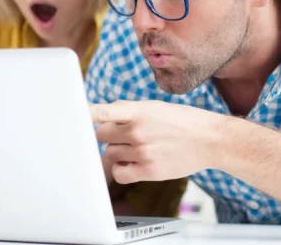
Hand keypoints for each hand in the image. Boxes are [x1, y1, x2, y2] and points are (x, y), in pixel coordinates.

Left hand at [90, 100, 225, 183]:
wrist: (210, 140)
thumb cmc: (182, 121)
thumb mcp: (155, 107)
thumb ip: (128, 111)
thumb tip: (103, 118)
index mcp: (139, 110)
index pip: (104, 111)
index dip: (85, 114)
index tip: (71, 115)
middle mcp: (138, 130)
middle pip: (101, 135)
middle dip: (110, 135)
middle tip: (127, 135)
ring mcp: (143, 151)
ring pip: (110, 153)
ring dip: (119, 151)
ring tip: (140, 147)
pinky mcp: (148, 170)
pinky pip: (119, 173)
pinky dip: (122, 169)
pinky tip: (134, 162)